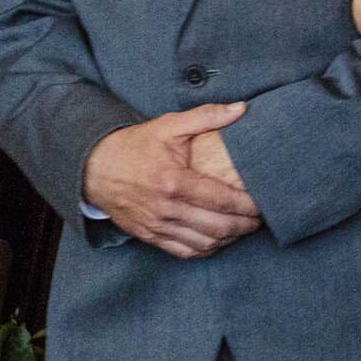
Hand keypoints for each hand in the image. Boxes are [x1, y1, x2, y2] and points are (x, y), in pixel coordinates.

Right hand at [83, 103, 261, 258]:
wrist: (95, 169)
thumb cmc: (135, 146)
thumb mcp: (168, 125)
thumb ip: (206, 116)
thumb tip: (241, 108)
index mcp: (172, 181)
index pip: (221, 199)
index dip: (248, 205)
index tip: (264, 203)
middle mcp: (165, 208)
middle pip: (217, 226)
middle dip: (245, 225)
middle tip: (260, 218)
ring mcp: (156, 226)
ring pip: (204, 243)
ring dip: (229, 239)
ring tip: (244, 228)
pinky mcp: (150, 236)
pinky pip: (185, 251)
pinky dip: (207, 249)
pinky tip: (220, 239)